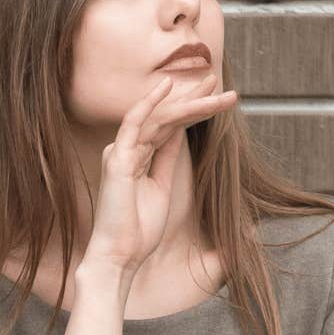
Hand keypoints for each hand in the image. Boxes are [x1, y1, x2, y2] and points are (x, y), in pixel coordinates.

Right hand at [89, 73, 237, 271]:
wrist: (119, 256)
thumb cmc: (138, 230)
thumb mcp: (161, 188)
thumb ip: (167, 160)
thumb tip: (180, 135)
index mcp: (137, 158)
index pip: (168, 126)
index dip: (191, 109)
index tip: (215, 95)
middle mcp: (127, 150)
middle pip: (165, 117)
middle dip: (192, 97)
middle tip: (215, 79)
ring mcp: (121, 153)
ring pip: (159, 118)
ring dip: (189, 102)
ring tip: (215, 88)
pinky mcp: (118, 159)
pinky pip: (134, 124)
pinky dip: (150, 103)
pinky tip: (167, 86)